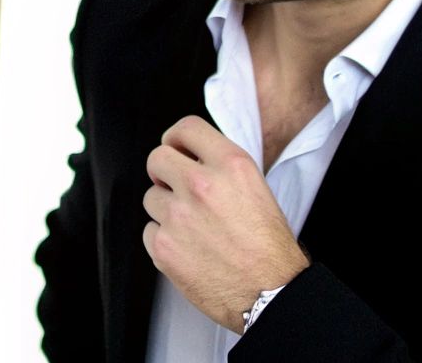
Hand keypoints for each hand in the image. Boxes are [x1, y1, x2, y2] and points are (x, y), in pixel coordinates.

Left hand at [142, 116, 308, 332]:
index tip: (175, 148)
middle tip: (175, 187)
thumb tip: (192, 157)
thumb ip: (221, 167)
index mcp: (230, 165)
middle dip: (163, 172)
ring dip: (166, 209)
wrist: (272, 294)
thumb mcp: (256, 188)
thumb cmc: (269, 247)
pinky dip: (163, 239)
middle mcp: (201, 184)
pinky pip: (149, 231)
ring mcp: (178, 215)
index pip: (186, 128)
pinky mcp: (164, 246)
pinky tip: (188, 249)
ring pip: (150, 197)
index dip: (176, 138)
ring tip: (193, 228)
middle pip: (156, 158)